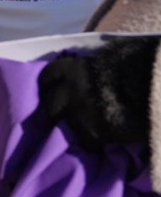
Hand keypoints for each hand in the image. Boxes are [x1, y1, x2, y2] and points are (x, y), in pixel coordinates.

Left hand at [38, 37, 158, 149]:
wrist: (147, 87)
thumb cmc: (134, 63)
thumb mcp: (110, 54)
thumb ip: (97, 61)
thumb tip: (101, 61)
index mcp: (71, 68)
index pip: (49, 76)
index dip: (52, 84)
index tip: (56, 89)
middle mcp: (68, 90)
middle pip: (50, 103)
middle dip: (56, 109)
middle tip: (66, 114)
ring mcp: (78, 113)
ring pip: (66, 124)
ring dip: (74, 127)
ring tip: (85, 128)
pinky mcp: (91, 133)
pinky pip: (87, 142)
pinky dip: (93, 143)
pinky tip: (102, 141)